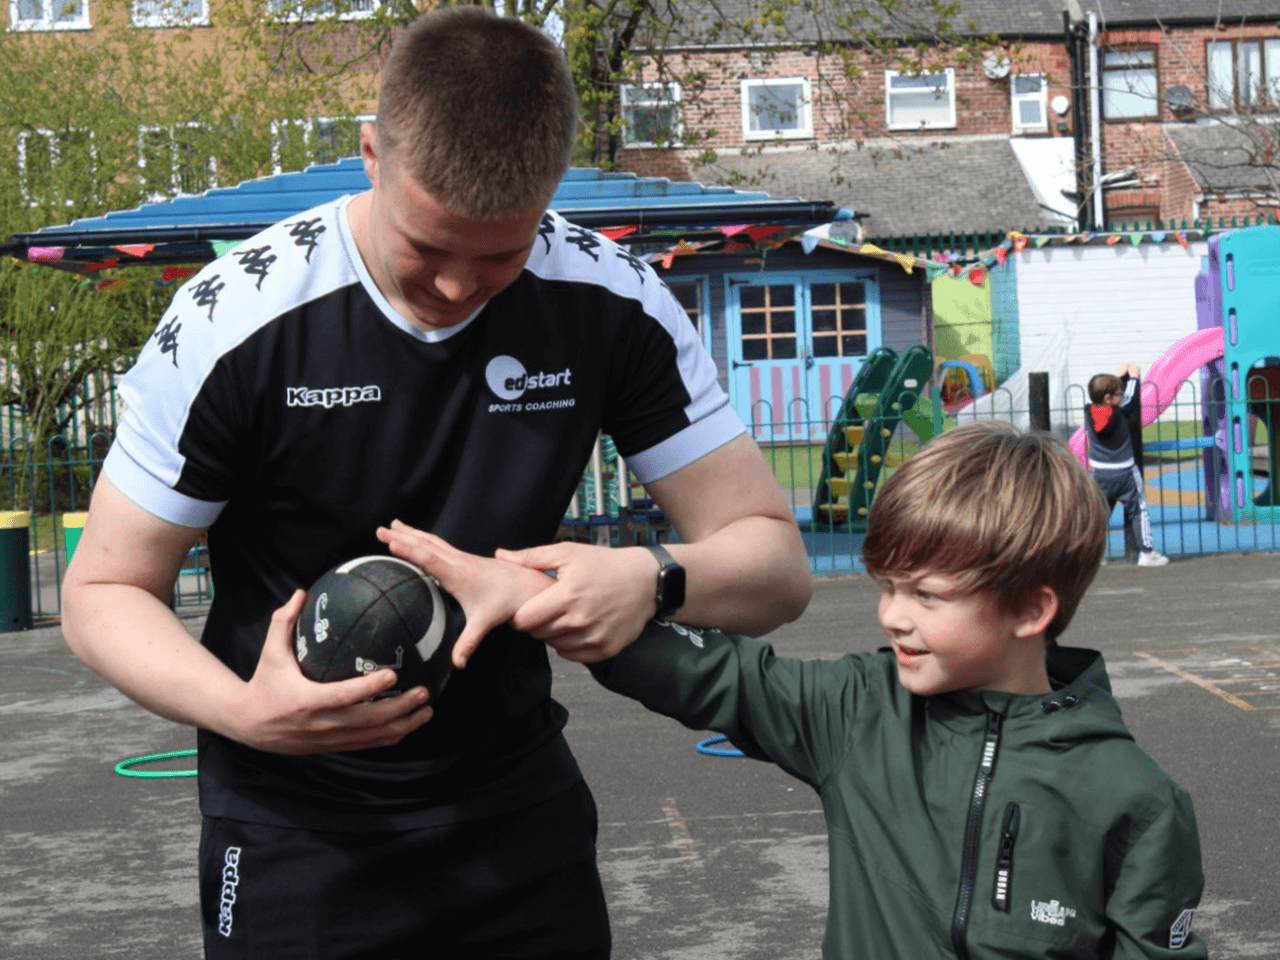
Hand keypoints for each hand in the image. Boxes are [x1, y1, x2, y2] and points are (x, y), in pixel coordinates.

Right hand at [227, 590, 434, 754]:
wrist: (247, 725)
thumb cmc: (263, 683)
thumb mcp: (270, 652)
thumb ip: (284, 622)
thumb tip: (302, 592)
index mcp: (306, 700)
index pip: (343, 697)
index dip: (369, 689)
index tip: (393, 674)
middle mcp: (320, 724)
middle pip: (367, 721)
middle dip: (400, 709)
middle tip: (424, 692)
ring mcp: (328, 739)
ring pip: (372, 737)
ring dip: (403, 725)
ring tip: (427, 711)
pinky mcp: (332, 747)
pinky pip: (367, 745)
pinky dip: (390, 737)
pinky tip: (410, 724)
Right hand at [376, 521, 553, 667]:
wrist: (526, 585)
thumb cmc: (505, 602)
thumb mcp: (485, 623)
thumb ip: (469, 642)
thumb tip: (458, 664)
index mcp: (459, 575)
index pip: (431, 560)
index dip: (411, 551)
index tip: (392, 541)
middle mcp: (458, 562)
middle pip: (426, 545)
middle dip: (402, 536)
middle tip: (379, 529)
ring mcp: (460, 557)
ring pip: (431, 541)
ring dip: (409, 533)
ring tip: (391, 524)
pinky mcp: (463, 558)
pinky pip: (437, 544)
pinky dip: (421, 537)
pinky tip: (414, 536)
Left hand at [495, 542, 657, 662]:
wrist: (646, 581)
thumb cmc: (605, 564)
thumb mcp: (568, 553)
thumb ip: (531, 557)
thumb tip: (500, 555)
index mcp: (567, 596)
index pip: (524, 620)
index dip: (521, 612)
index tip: (530, 604)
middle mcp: (580, 621)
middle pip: (537, 634)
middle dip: (538, 621)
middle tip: (550, 607)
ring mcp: (594, 638)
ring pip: (554, 645)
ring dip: (554, 633)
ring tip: (566, 613)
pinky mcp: (605, 650)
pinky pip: (572, 655)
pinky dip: (570, 643)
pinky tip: (578, 625)